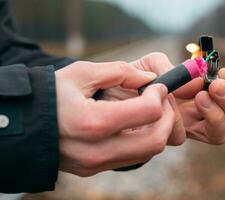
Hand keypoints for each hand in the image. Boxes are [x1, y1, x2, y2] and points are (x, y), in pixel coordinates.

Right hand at [55, 61, 175, 176]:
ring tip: (149, 110)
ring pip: (146, 153)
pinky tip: (134, 124)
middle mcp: (97, 150)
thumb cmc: (50, 94)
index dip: (159, 95)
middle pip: (155, 141)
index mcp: (93, 122)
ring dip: (157, 130)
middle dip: (167, 118)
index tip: (157, 86)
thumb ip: (119, 72)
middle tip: (162, 101)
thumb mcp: (81, 73)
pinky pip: (130, 158)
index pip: (147, 112)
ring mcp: (96, 164)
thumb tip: (149, 78)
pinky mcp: (94, 169)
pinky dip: (141, 140)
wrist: (23, 124)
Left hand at [130, 52, 224, 144]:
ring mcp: (186, 127)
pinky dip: (179, 122)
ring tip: (200, 97)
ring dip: (215, 115)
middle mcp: (199, 112)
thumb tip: (195, 83)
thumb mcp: (154, 64)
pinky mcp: (168, 136)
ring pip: (219, 134)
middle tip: (214, 86)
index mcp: (201, 92)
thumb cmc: (138, 76)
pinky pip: (182, 136)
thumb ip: (174, 70)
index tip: (220, 72)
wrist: (111, 93)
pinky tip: (168, 107)